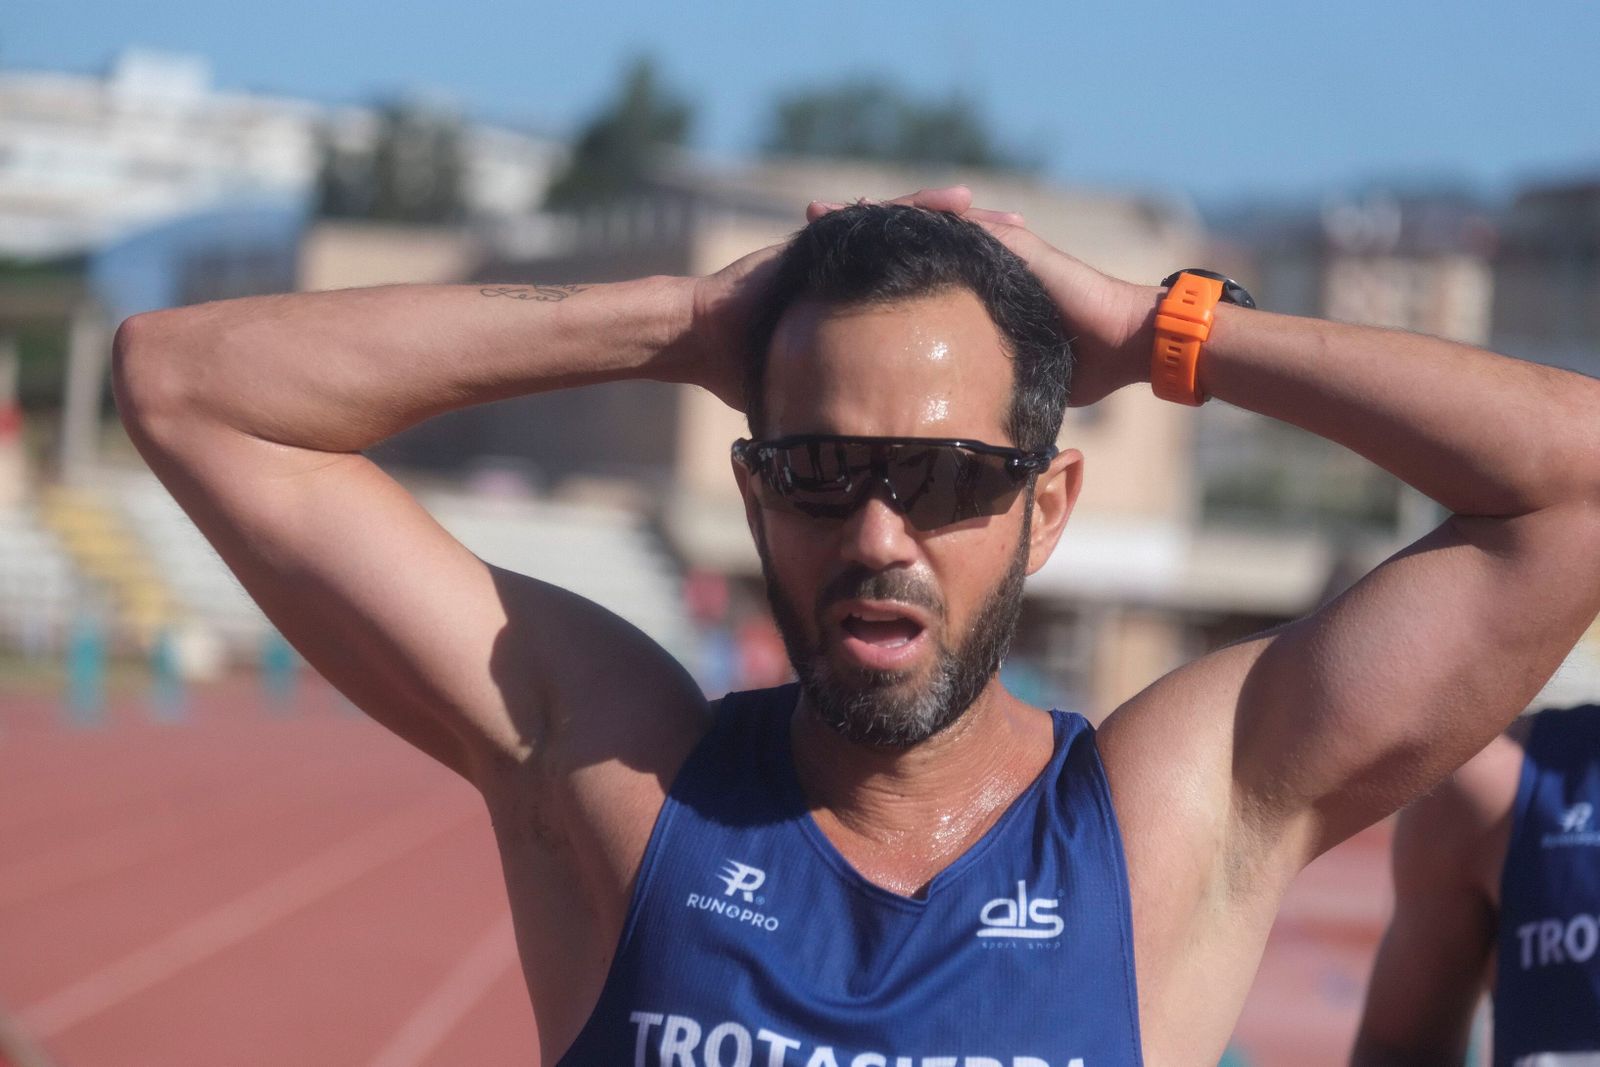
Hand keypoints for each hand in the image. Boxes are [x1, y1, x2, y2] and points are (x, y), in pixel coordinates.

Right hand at [686, 188, 1011, 411]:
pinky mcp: (831, 234)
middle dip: (980, 259)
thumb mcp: (818, 403)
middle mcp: (860, 277)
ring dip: (965, 226)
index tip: (1016, 308)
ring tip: (1012, 223)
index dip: (971, 303)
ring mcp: (847, 252)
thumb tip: (879, 477)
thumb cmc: (748, 376)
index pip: (928, 303)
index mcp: (863, 314)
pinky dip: (921, 208)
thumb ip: (848, 424)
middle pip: (933, 262)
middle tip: (1032, 258)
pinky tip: (961, 202)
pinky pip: (886, 217)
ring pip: (917, 233)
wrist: (706, 340)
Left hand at [809, 187, 1157, 407]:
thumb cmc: (1081, 368)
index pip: (910, 272)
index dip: (865, 268)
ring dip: (884, 214)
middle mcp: (983, 263)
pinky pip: (963, 226)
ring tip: (839, 209)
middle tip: (811, 218)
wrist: (1127, 345)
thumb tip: (939, 431)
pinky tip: (890, 212)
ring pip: (929, 222)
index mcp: (972, 293)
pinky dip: (927, 217)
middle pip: (910, 238)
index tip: (818, 265)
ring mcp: (1000, 247)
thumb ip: (974, 389)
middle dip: (862, 228)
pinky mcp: (1016, 245)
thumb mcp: (1006, 380)